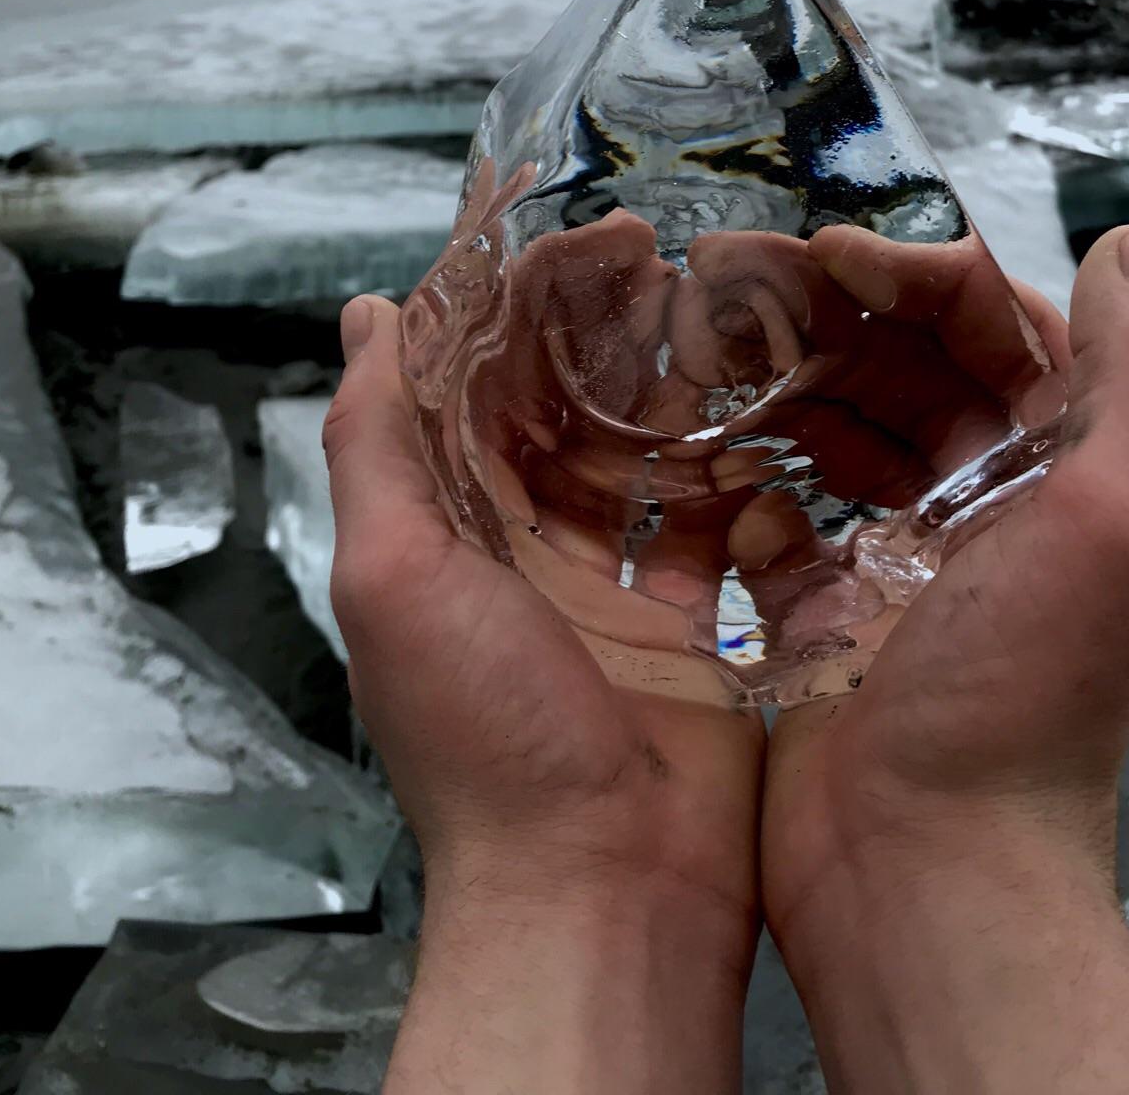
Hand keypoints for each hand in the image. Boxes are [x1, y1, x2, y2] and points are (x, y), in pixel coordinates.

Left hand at [325, 293, 762, 1094]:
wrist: (600, 893)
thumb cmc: (488, 736)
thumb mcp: (395, 576)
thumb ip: (376, 444)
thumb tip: (365, 318)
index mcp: (443, 526)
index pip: (472, 374)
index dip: (517, 295)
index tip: (581, 234)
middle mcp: (518, 544)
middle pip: (556, 397)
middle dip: (598, 318)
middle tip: (664, 249)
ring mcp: (605, 582)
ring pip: (634, 446)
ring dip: (666, 373)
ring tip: (719, 304)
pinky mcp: (685, 621)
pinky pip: (706, 519)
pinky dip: (728, 462)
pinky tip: (764, 404)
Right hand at [762, 224, 1128, 1094]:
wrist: (926, 870)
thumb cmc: (1023, 684)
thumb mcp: (1114, 518)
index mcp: (1063, 477)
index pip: (997, 332)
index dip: (919, 276)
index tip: (826, 252)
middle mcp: (986, 511)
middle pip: (908, 371)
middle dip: (832, 315)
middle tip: (732, 278)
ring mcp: (896, 565)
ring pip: (838, 434)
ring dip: (781, 382)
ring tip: (702, 342)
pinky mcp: (818, 616)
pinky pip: (777, 520)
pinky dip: (745, 480)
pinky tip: (705, 453)